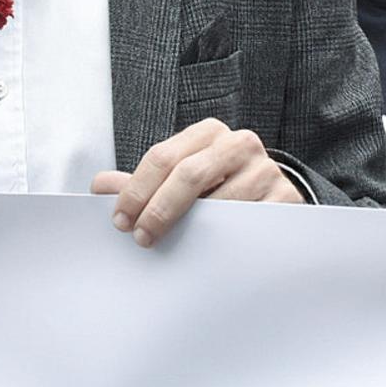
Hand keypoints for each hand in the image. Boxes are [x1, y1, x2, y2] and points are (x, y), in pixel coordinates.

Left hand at [91, 117, 301, 247]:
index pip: (163, 156)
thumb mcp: (179, 177)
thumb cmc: (217, 187)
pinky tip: (207, 253)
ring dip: (192, 231)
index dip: (137, 190)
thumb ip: (142, 182)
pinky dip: (224, 241)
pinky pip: (248, 224)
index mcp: (208, 133)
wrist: (272, 197)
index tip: (120, 220)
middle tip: (141, 237)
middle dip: (159, 209)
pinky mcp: (285, 199)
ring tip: (173, 249)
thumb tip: (100, 186)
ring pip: (221, 203)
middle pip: (190, 174)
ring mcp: (265, 170)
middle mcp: (238, 144)